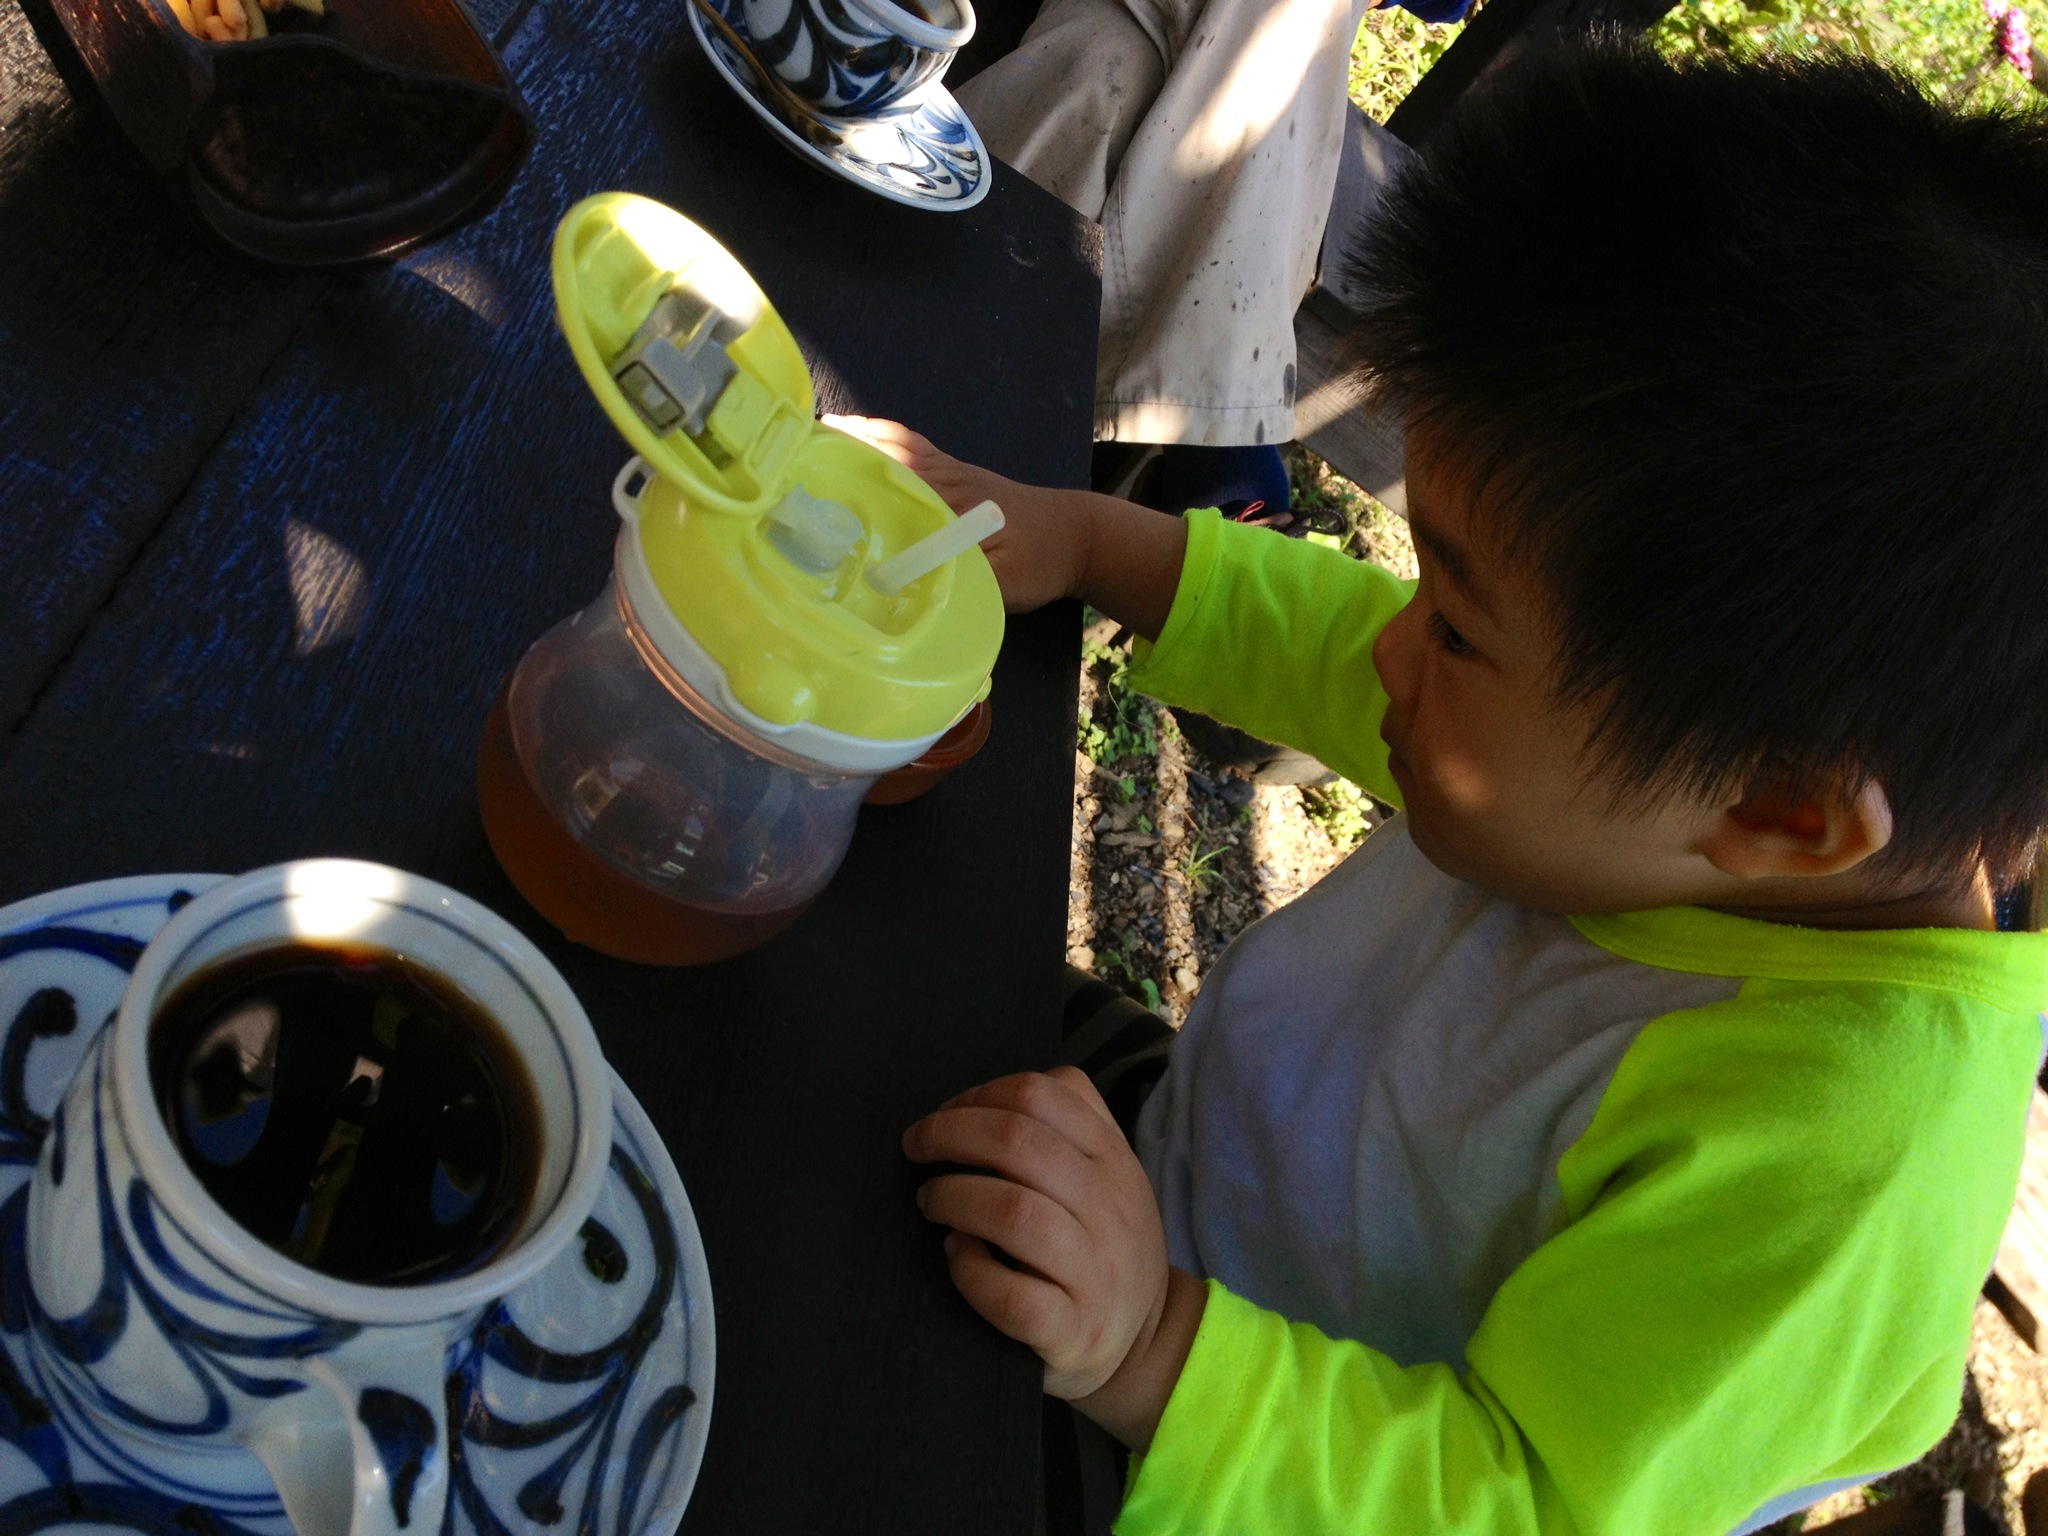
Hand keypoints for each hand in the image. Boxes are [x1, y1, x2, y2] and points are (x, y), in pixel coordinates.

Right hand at [821, 415, 1091, 613]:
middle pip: (882, 449)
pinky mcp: (959, 476)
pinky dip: (883, 439)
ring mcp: (950, 471)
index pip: (886, 469)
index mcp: (945, 495)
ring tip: (813, 439)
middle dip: (837, 446)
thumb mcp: (999, 578)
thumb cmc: (1040, 559)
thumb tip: (901, 576)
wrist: (1081, 537)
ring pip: (895, 443)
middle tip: (789, 452)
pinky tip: (867, 445)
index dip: (845, 465)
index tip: (802, 466)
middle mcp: (942, 474)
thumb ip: (956, 574)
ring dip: (855, 437)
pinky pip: (911, 448)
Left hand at [903, 1068, 1169, 1400]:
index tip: (946, 1113)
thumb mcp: (1107, 1176)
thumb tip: (966, 1110)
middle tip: (916, 1148)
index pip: (1045, 1095)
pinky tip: (958, 1258)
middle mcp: (1112, 1207)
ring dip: (954, 1198)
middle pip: (1019, 1142)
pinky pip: (1011, 1296)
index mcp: (1114, 1159)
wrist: (1149, 1340)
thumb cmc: (1102, 1244)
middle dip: (949, 1135)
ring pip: (1013, 1212)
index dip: (980, 1094)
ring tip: (931, 1202)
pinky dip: (970, 1272)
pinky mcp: (1074, 1330)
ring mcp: (1096, 1270)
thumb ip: (1060, 1133)